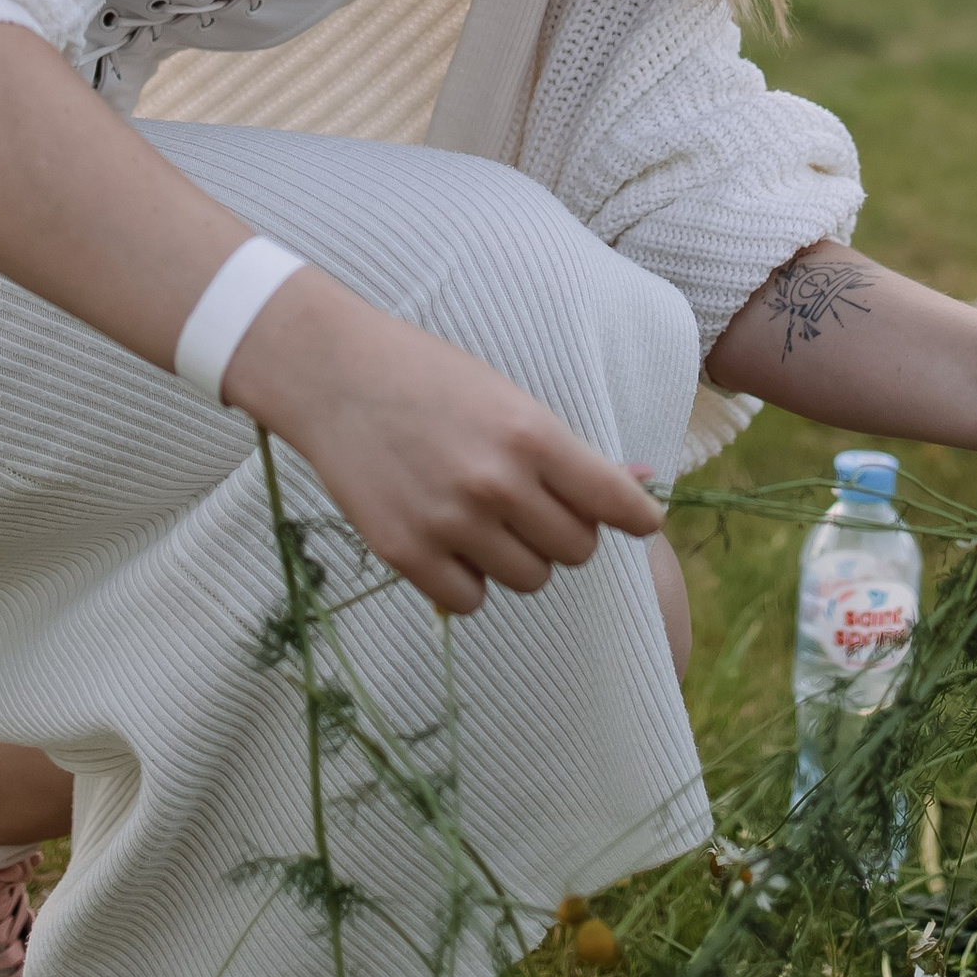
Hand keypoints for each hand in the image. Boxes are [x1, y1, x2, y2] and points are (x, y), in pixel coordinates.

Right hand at [226, 270, 667, 614]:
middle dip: (564, 532)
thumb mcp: (509, 399)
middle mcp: (496, 483)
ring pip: (529, 579)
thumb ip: (570, 452)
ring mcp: (449, 522)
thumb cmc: (429, 379)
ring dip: (518, 557)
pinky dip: (468, 579)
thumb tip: (642, 484)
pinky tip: (452, 542)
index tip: (640, 522)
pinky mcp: (406, 553)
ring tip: (487, 520)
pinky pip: (470, 601)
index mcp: (531, 435)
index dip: (636, 517)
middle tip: (534, 506)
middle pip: (575, 550)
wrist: (335, 376)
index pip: (613, 503)